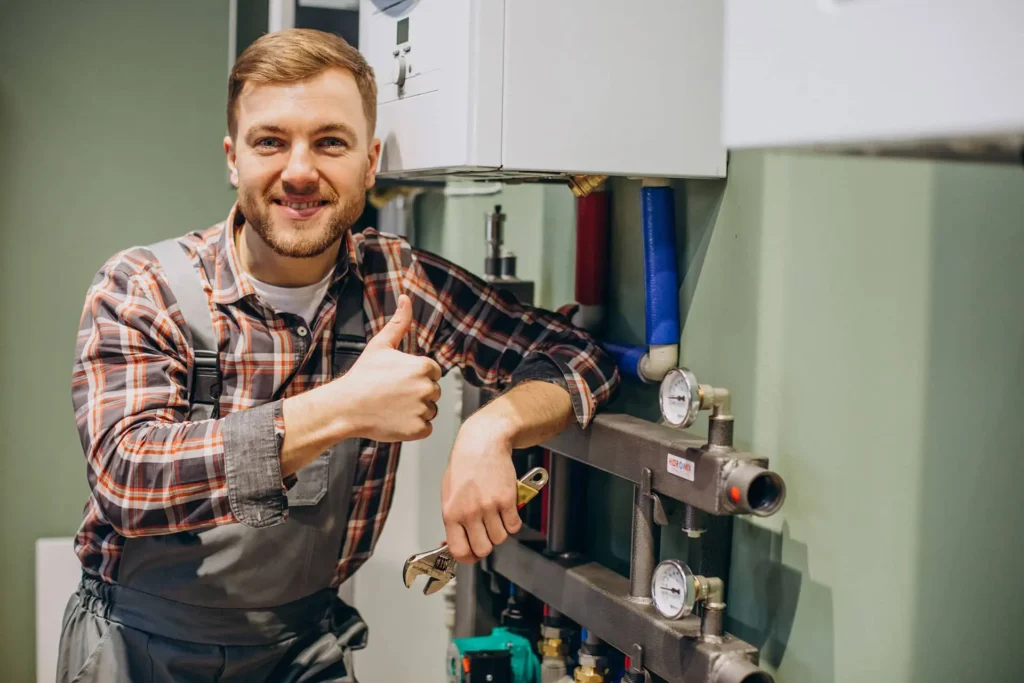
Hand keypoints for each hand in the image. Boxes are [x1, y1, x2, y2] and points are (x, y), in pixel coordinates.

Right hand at [331, 294, 441, 441]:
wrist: (345, 407)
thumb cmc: (362, 375)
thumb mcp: (381, 345)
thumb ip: (399, 322)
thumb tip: (406, 298)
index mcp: (423, 367)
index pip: (433, 372)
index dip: (416, 375)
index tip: (398, 379)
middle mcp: (427, 388)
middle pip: (433, 391)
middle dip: (418, 393)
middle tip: (393, 394)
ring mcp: (423, 410)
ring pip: (430, 410)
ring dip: (417, 410)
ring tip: (393, 406)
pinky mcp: (418, 430)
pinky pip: (426, 428)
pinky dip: (413, 427)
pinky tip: (395, 419)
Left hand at [440, 417, 522, 562]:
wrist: (483, 443)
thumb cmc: (464, 465)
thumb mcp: (449, 494)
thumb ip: (453, 519)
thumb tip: (455, 541)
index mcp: (451, 513)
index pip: (459, 550)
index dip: (468, 557)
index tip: (472, 554)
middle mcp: (469, 512)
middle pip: (483, 549)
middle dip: (486, 544)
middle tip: (486, 533)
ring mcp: (489, 507)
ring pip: (500, 538)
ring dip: (500, 531)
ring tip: (496, 517)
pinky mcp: (507, 500)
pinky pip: (514, 526)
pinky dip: (512, 522)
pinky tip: (506, 511)